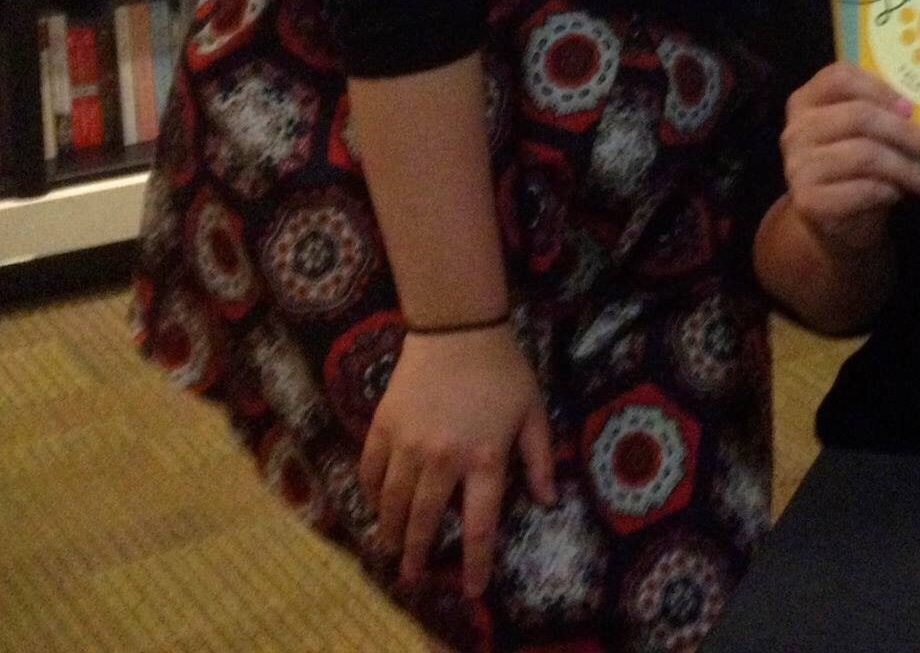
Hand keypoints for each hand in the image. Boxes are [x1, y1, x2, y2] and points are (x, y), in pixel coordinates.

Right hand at [359, 322, 555, 599]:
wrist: (458, 329)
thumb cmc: (503, 370)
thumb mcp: (533, 412)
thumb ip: (540, 458)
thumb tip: (548, 500)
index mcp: (485, 459)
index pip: (480, 524)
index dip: (475, 562)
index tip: (471, 590)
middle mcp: (444, 458)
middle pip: (427, 520)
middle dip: (420, 554)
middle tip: (413, 577)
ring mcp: (409, 443)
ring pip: (394, 501)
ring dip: (391, 529)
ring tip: (390, 548)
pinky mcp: (385, 426)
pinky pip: (371, 469)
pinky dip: (371, 491)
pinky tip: (375, 504)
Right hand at [781, 62, 919, 256]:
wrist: (834, 219)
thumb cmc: (856, 166)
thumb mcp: (869, 132)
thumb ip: (891, 115)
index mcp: (806, 100)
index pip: (839, 77)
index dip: (879, 88)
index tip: (910, 107)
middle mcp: (796, 130)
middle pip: (858, 115)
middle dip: (903, 131)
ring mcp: (797, 166)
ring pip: (863, 154)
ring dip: (902, 167)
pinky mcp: (808, 200)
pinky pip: (860, 189)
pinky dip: (887, 190)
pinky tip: (897, 193)